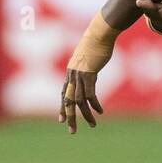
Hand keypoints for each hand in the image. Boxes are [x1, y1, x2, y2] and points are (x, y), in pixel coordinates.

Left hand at [59, 13, 117, 133]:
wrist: (100, 32)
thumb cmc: (97, 42)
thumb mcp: (89, 56)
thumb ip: (87, 64)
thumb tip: (90, 67)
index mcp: (71, 72)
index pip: (63, 93)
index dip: (62, 107)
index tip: (61, 120)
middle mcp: (72, 75)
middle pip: (67, 100)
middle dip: (69, 117)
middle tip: (71, 131)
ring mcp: (79, 74)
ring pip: (79, 100)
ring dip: (86, 114)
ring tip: (93, 125)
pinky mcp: (89, 73)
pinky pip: (90, 94)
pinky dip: (94, 104)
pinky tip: (100, 112)